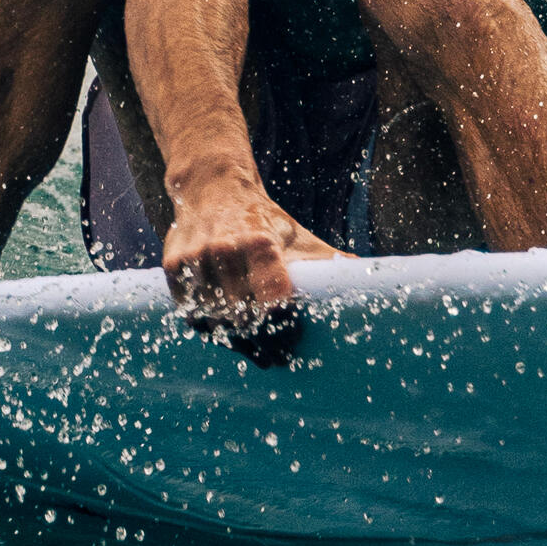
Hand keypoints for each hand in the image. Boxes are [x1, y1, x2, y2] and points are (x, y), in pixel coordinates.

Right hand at [161, 172, 335, 363]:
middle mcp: (225, 249)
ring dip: (236, 342)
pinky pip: (193, 313)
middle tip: (276, 357)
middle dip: (262, 344)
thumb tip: (372, 280)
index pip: (273, 305)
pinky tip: (226, 333)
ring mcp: (196, 258)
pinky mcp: (174, 267)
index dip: (284, 330)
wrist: (212, 188)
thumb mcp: (297, 237)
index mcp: (260, 243)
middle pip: (245, 319)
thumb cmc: (261, 220)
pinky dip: (209, 328)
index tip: (293, 341)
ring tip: (254, 351)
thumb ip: (329, 262)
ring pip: (217, 321)